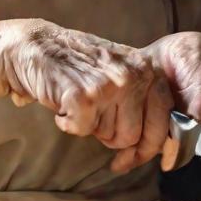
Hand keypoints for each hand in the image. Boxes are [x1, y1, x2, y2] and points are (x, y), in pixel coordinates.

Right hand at [0, 19, 172, 172]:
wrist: (35, 46)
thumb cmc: (77, 64)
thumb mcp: (119, 71)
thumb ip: (141, 98)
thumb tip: (157, 147)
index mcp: (147, 68)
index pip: (165, 118)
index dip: (150, 143)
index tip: (135, 154)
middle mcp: (133, 75)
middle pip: (134, 136)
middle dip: (112, 135)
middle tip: (95, 115)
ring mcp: (110, 85)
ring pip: (110, 137)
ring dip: (91, 126)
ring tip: (79, 102)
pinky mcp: (84, 97)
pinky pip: (83, 131)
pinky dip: (68, 123)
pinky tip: (64, 103)